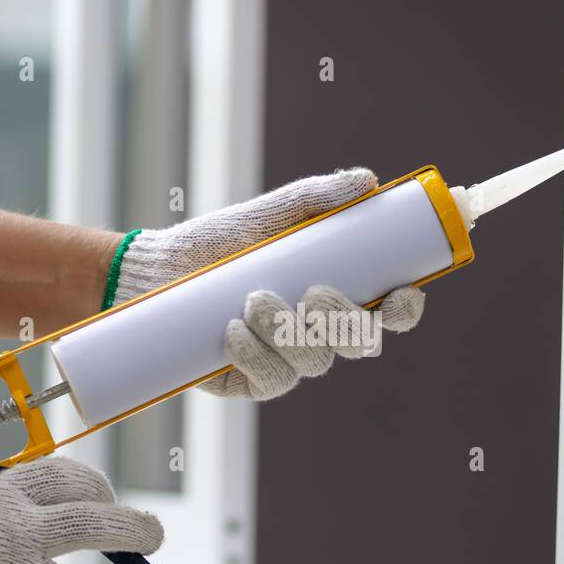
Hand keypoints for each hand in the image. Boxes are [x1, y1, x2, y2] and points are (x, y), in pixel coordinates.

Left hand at [110, 169, 425, 399]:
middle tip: (313, 292)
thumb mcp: (267, 214)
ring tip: (252, 299)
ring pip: (316, 362)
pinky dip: (256, 355)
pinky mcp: (253, 381)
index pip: (387, 311)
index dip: (404, 309)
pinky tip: (233, 331)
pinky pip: (272, 380)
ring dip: (289, 332)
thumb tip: (365, 182)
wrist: (159, 270)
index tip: (402, 293)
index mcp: (335, 293)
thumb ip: (315, 197)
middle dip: (344, 320)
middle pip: (359, 343)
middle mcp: (318, 332)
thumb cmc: (217, 242)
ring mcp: (288, 360)